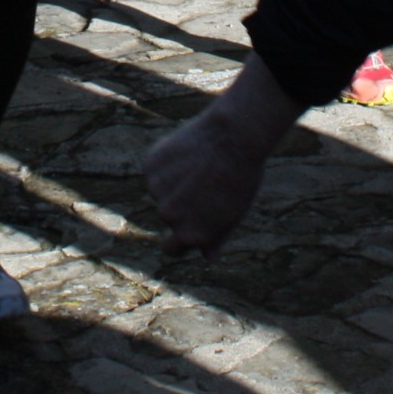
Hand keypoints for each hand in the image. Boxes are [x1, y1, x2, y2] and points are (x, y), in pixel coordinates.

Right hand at [145, 57, 300, 251]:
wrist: (236, 137)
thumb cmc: (241, 177)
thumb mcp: (234, 214)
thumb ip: (216, 237)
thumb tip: (207, 256)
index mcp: (189, 235)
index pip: (170, 248)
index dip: (178, 237)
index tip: (186, 223)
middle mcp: (170, 217)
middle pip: (167, 215)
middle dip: (179, 204)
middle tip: (202, 184)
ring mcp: (157, 191)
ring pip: (161, 189)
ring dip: (173, 180)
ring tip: (200, 163)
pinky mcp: (150, 166)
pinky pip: (155, 168)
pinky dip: (166, 161)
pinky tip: (188, 150)